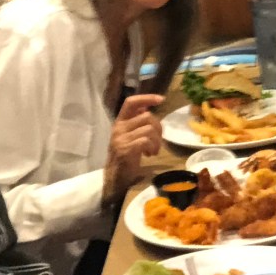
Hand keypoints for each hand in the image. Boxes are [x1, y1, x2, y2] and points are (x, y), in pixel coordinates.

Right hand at [102, 93, 163, 207]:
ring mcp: (121, 138)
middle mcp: (119, 127)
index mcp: (120, 121)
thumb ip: (137, 122)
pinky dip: (152, 147)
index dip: (146, 98)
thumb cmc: (126, 155)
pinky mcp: (125, 149)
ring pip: (148, 128)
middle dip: (158, 127)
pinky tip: (149, 154)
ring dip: (157, 140)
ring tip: (153, 150)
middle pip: (147, 116)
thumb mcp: (131, 135)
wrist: (115, 176)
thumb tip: (147, 107)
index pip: (131, 102)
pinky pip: (146, 140)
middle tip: (158, 141)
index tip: (161, 99)